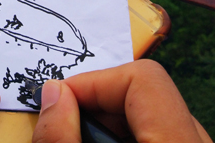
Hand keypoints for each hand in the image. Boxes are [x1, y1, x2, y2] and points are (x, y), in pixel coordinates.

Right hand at [32, 59, 211, 142]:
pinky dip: (127, 136)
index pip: (143, 79)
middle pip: (147, 94)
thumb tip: (53, 93)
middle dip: (98, 102)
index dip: (94, 83)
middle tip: (66, 126)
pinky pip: (161, 133)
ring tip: (82, 140)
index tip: (59, 101)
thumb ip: (62, 138)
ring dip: (110, 121)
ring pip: (154, 115)